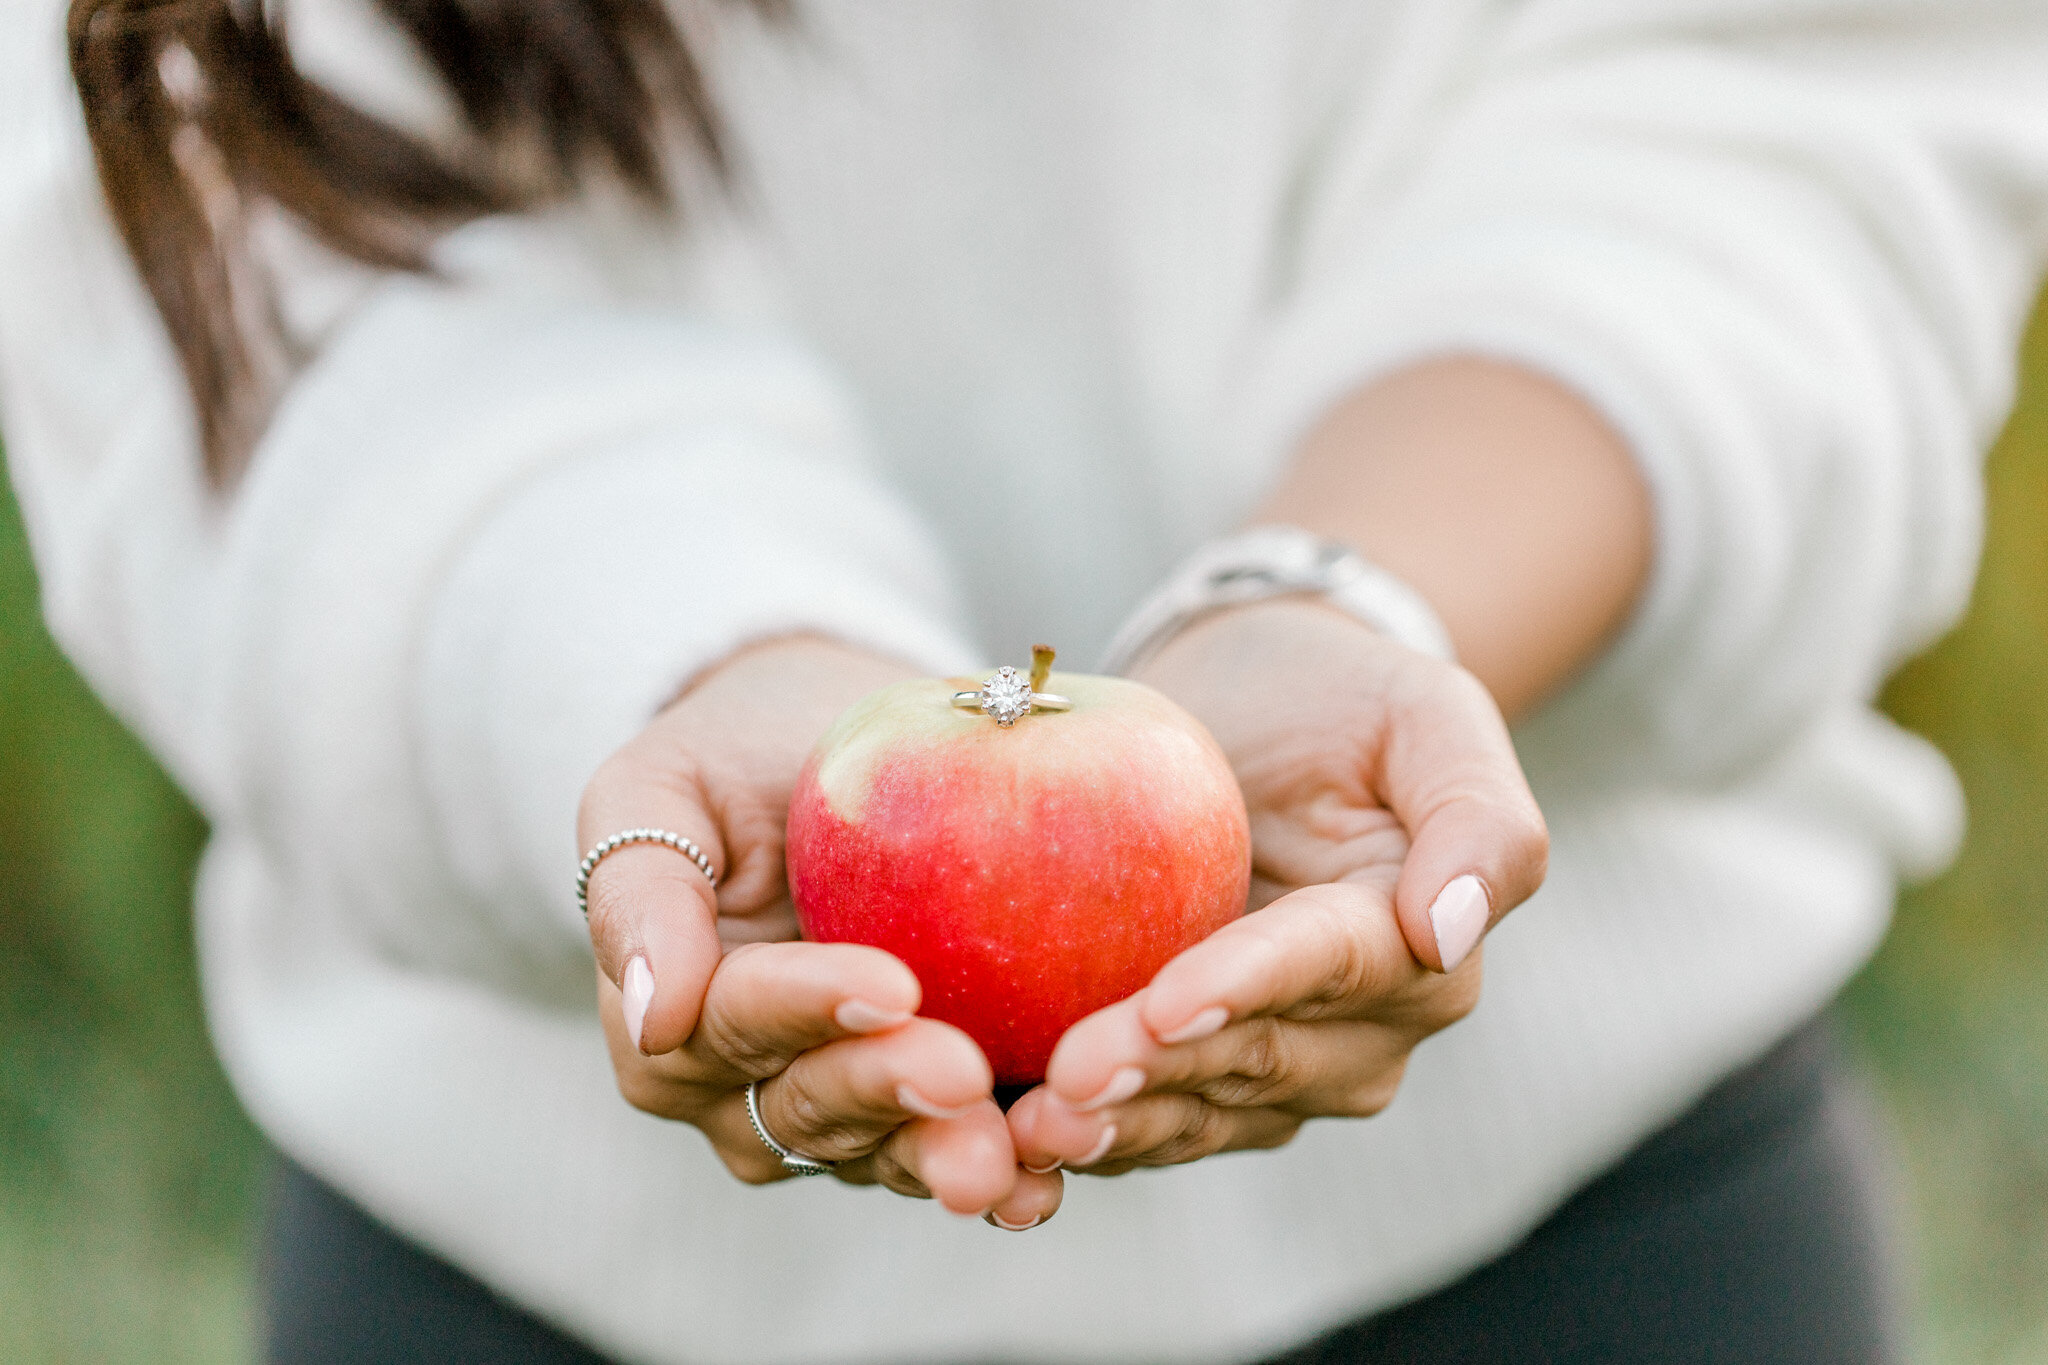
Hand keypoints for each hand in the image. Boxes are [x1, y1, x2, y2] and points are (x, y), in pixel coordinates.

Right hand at [579, 636, 1061, 1227]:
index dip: (813, 1008)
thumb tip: (649, 1013)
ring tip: (1018, 1153)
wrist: (830, 754)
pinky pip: (962, 1148)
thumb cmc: (734, 757)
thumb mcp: (659, 786)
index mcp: (671, 1020)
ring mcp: (842, 1114)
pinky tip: (1054, 1175)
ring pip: (887, 1151)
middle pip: (814, 1105)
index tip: (894, 986)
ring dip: (948, 1152)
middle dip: (888, 1092)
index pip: (738, 1019)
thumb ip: (641, 886)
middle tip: (962, 1074)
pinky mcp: (931, 1115)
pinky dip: (1011, 1170)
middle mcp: (747, 1091)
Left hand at [1007, 599, 1546, 1174]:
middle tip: (1065, 1078)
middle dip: (1159, 1072)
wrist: (1252, 713)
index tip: (1168, 1003)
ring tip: (1028, 1126)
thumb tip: (1449, 933)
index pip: (1325, 967)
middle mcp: (1357, 1035)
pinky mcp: (1191, 1080)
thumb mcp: (1427, 712)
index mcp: (1414, 949)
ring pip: (1194, 1111)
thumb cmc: (1339, 698)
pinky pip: (1141, 1118)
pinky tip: (1007, 1137)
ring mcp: (1274, 1073)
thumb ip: (1477, 817)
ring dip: (1115, 1125)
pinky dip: (1080, 1134)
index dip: (1247, 988)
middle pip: (1251, 1058)